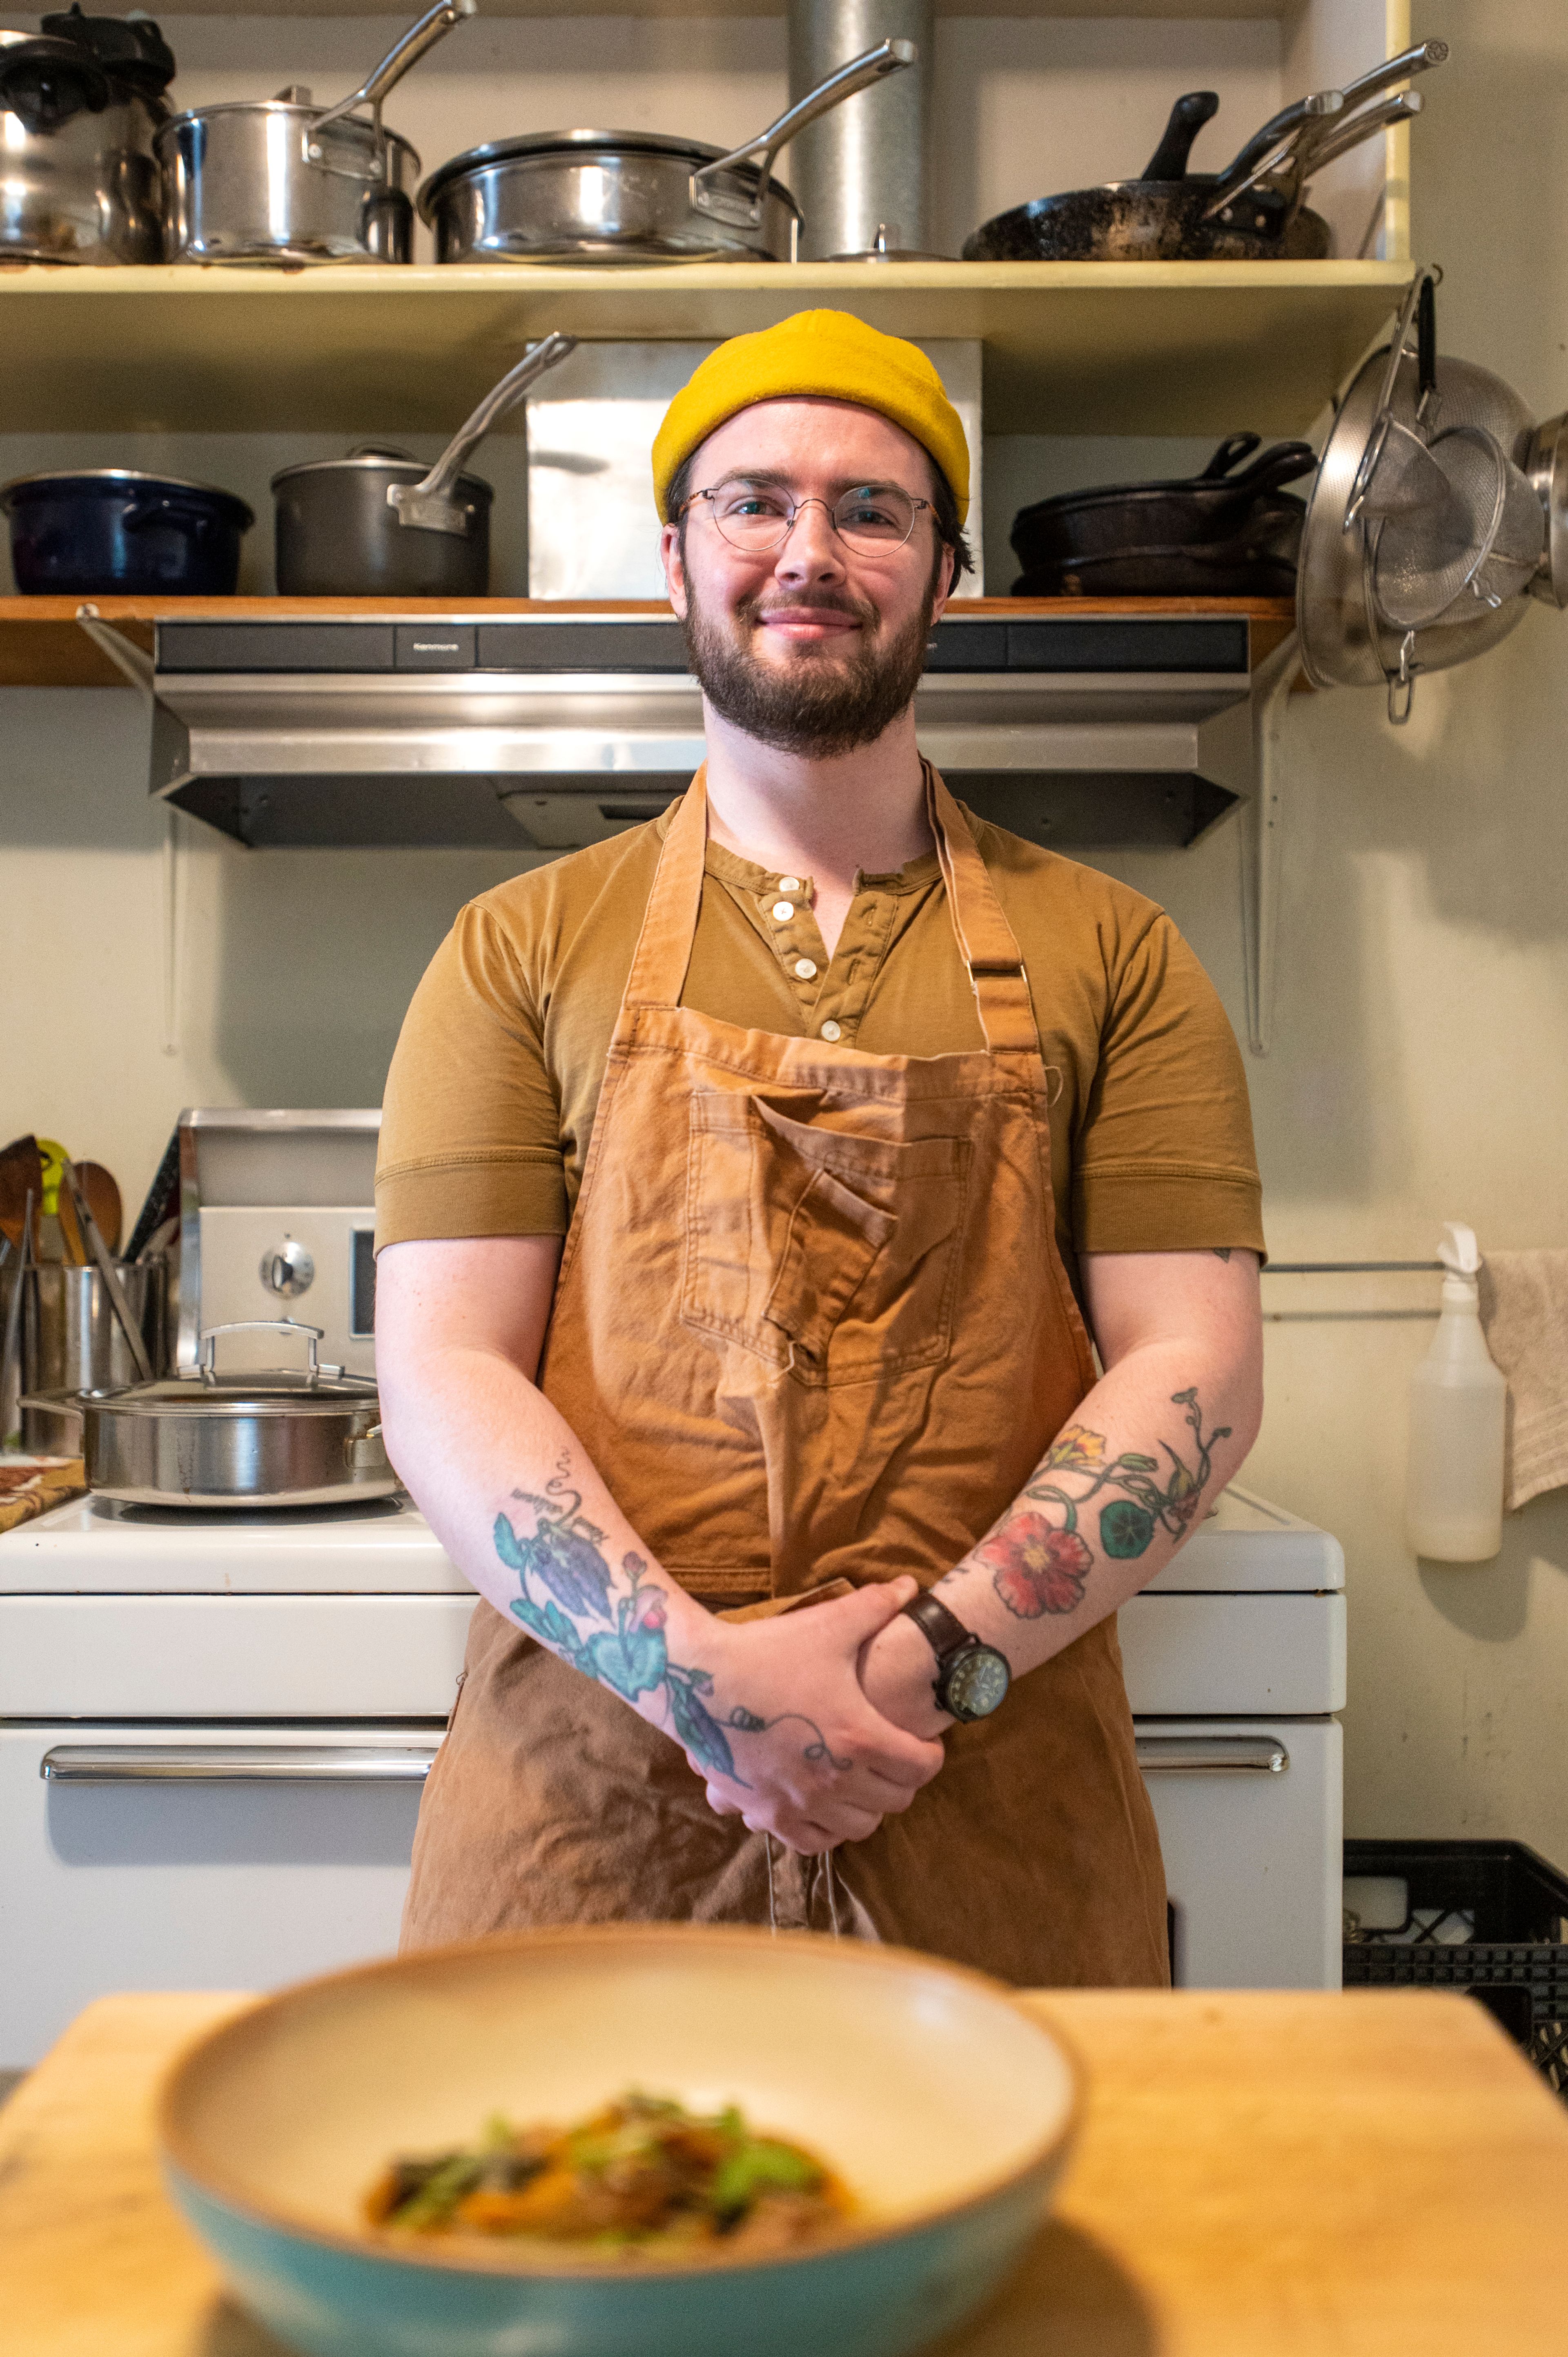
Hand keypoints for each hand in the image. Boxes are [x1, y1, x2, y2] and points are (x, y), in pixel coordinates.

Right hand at [693, 1579, 944, 1853]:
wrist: (698, 1678)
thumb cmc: (767, 1649)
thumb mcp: (826, 1625)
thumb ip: (874, 1607)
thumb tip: (909, 1585)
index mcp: (859, 1736)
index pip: (922, 1767)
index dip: (931, 1754)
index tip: (923, 1742)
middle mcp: (834, 1779)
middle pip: (895, 1800)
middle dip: (902, 1779)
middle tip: (893, 1758)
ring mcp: (800, 1802)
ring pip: (859, 1827)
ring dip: (868, 1806)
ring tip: (861, 1781)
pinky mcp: (768, 1813)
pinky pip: (814, 1842)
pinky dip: (828, 1829)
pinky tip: (825, 1804)